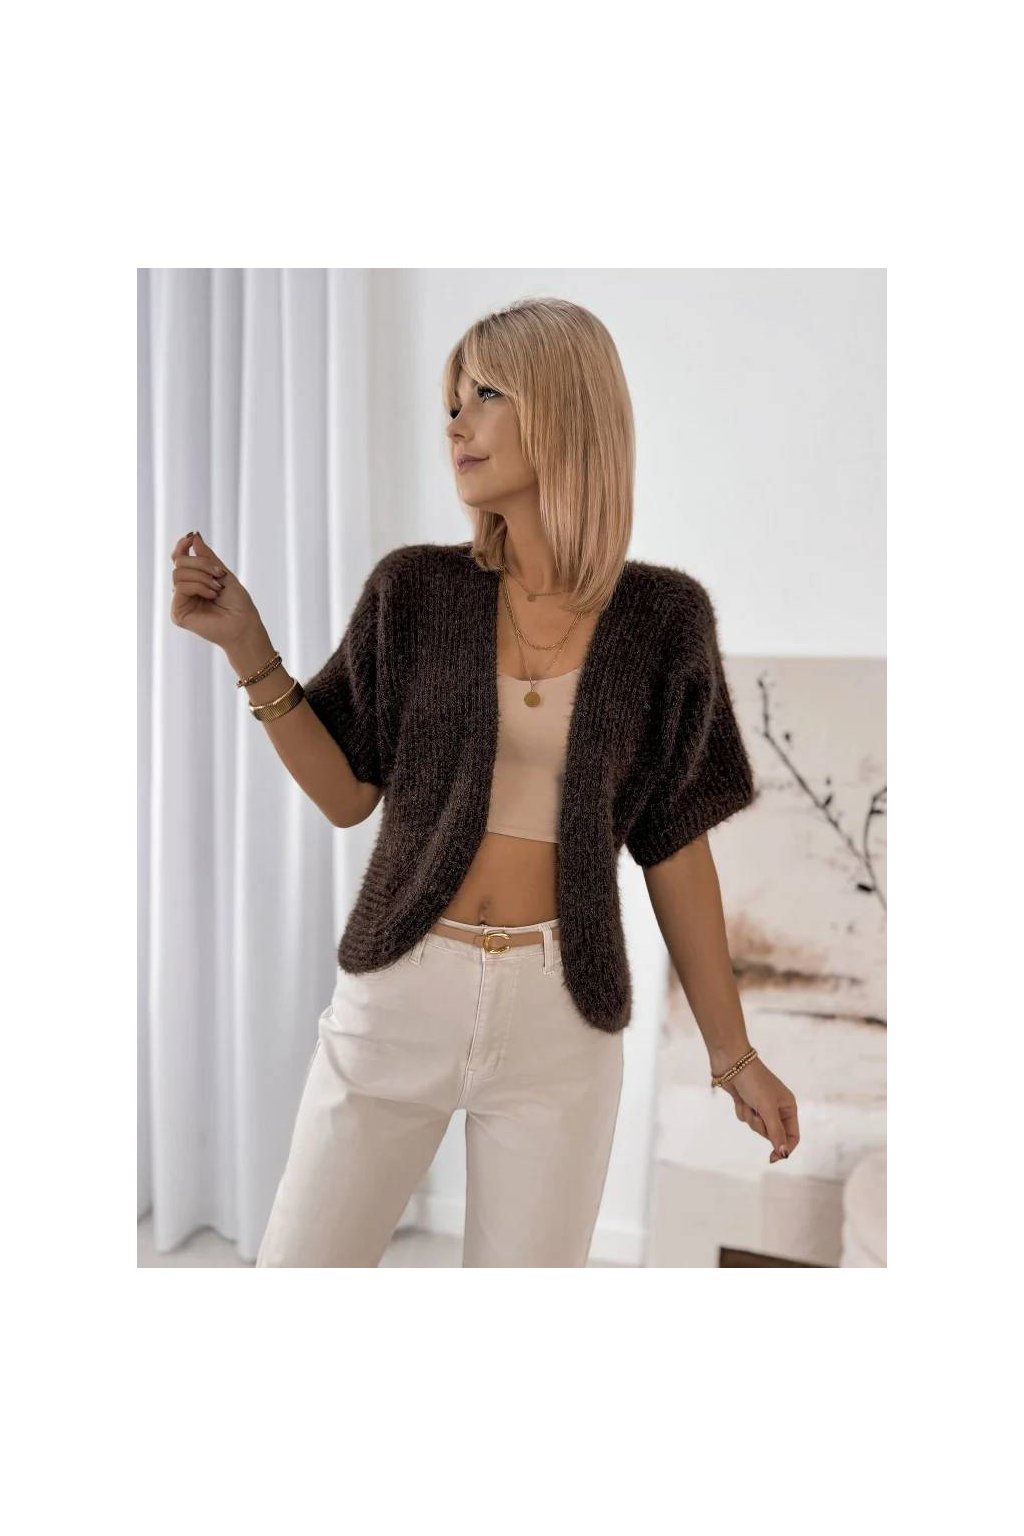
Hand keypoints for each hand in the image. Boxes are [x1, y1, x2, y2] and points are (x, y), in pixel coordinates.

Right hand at [169, 530, 261, 649]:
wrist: (244, 624)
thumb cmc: (238, 603)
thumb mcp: (222, 572)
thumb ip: (206, 556)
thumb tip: (193, 536)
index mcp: (194, 581)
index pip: (179, 559)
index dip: (182, 546)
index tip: (191, 536)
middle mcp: (185, 591)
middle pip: (179, 562)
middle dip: (201, 564)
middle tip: (219, 574)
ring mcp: (181, 602)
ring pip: (178, 573)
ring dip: (202, 577)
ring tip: (217, 588)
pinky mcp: (178, 613)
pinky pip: (181, 587)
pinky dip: (199, 587)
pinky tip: (212, 595)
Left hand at [716, 1055, 799, 1163]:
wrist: (732, 1063)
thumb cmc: (754, 1082)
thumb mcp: (767, 1108)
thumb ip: (775, 1132)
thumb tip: (784, 1154)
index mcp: (789, 1106)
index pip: (792, 1136)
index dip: (784, 1148)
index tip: (772, 1158)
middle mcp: (777, 1107)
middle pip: (772, 1134)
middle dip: (761, 1126)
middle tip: (756, 1113)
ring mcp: (762, 1106)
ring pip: (757, 1127)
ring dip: (750, 1117)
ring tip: (747, 1102)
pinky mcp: (748, 1104)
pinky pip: (745, 1118)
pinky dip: (741, 1111)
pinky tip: (740, 1098)